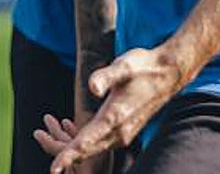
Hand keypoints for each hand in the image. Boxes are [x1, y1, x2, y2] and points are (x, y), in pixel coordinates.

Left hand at [46, 46, 184, 173]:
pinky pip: (99, 144)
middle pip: (84, 150)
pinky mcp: (126, 131)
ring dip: (70, 145)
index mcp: (115, 117)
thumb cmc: (146, 66)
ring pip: (91, 149)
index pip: (86, 142)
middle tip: (39, 134)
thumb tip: (92, 88)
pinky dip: (83, 142)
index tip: (54, 169)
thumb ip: (106, 76)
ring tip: (51, 127)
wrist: (171, 71)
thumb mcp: (125, 65)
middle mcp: (120, 131)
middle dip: (60, 149)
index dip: (67, 156)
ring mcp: (124, 133)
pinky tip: (72, 128)